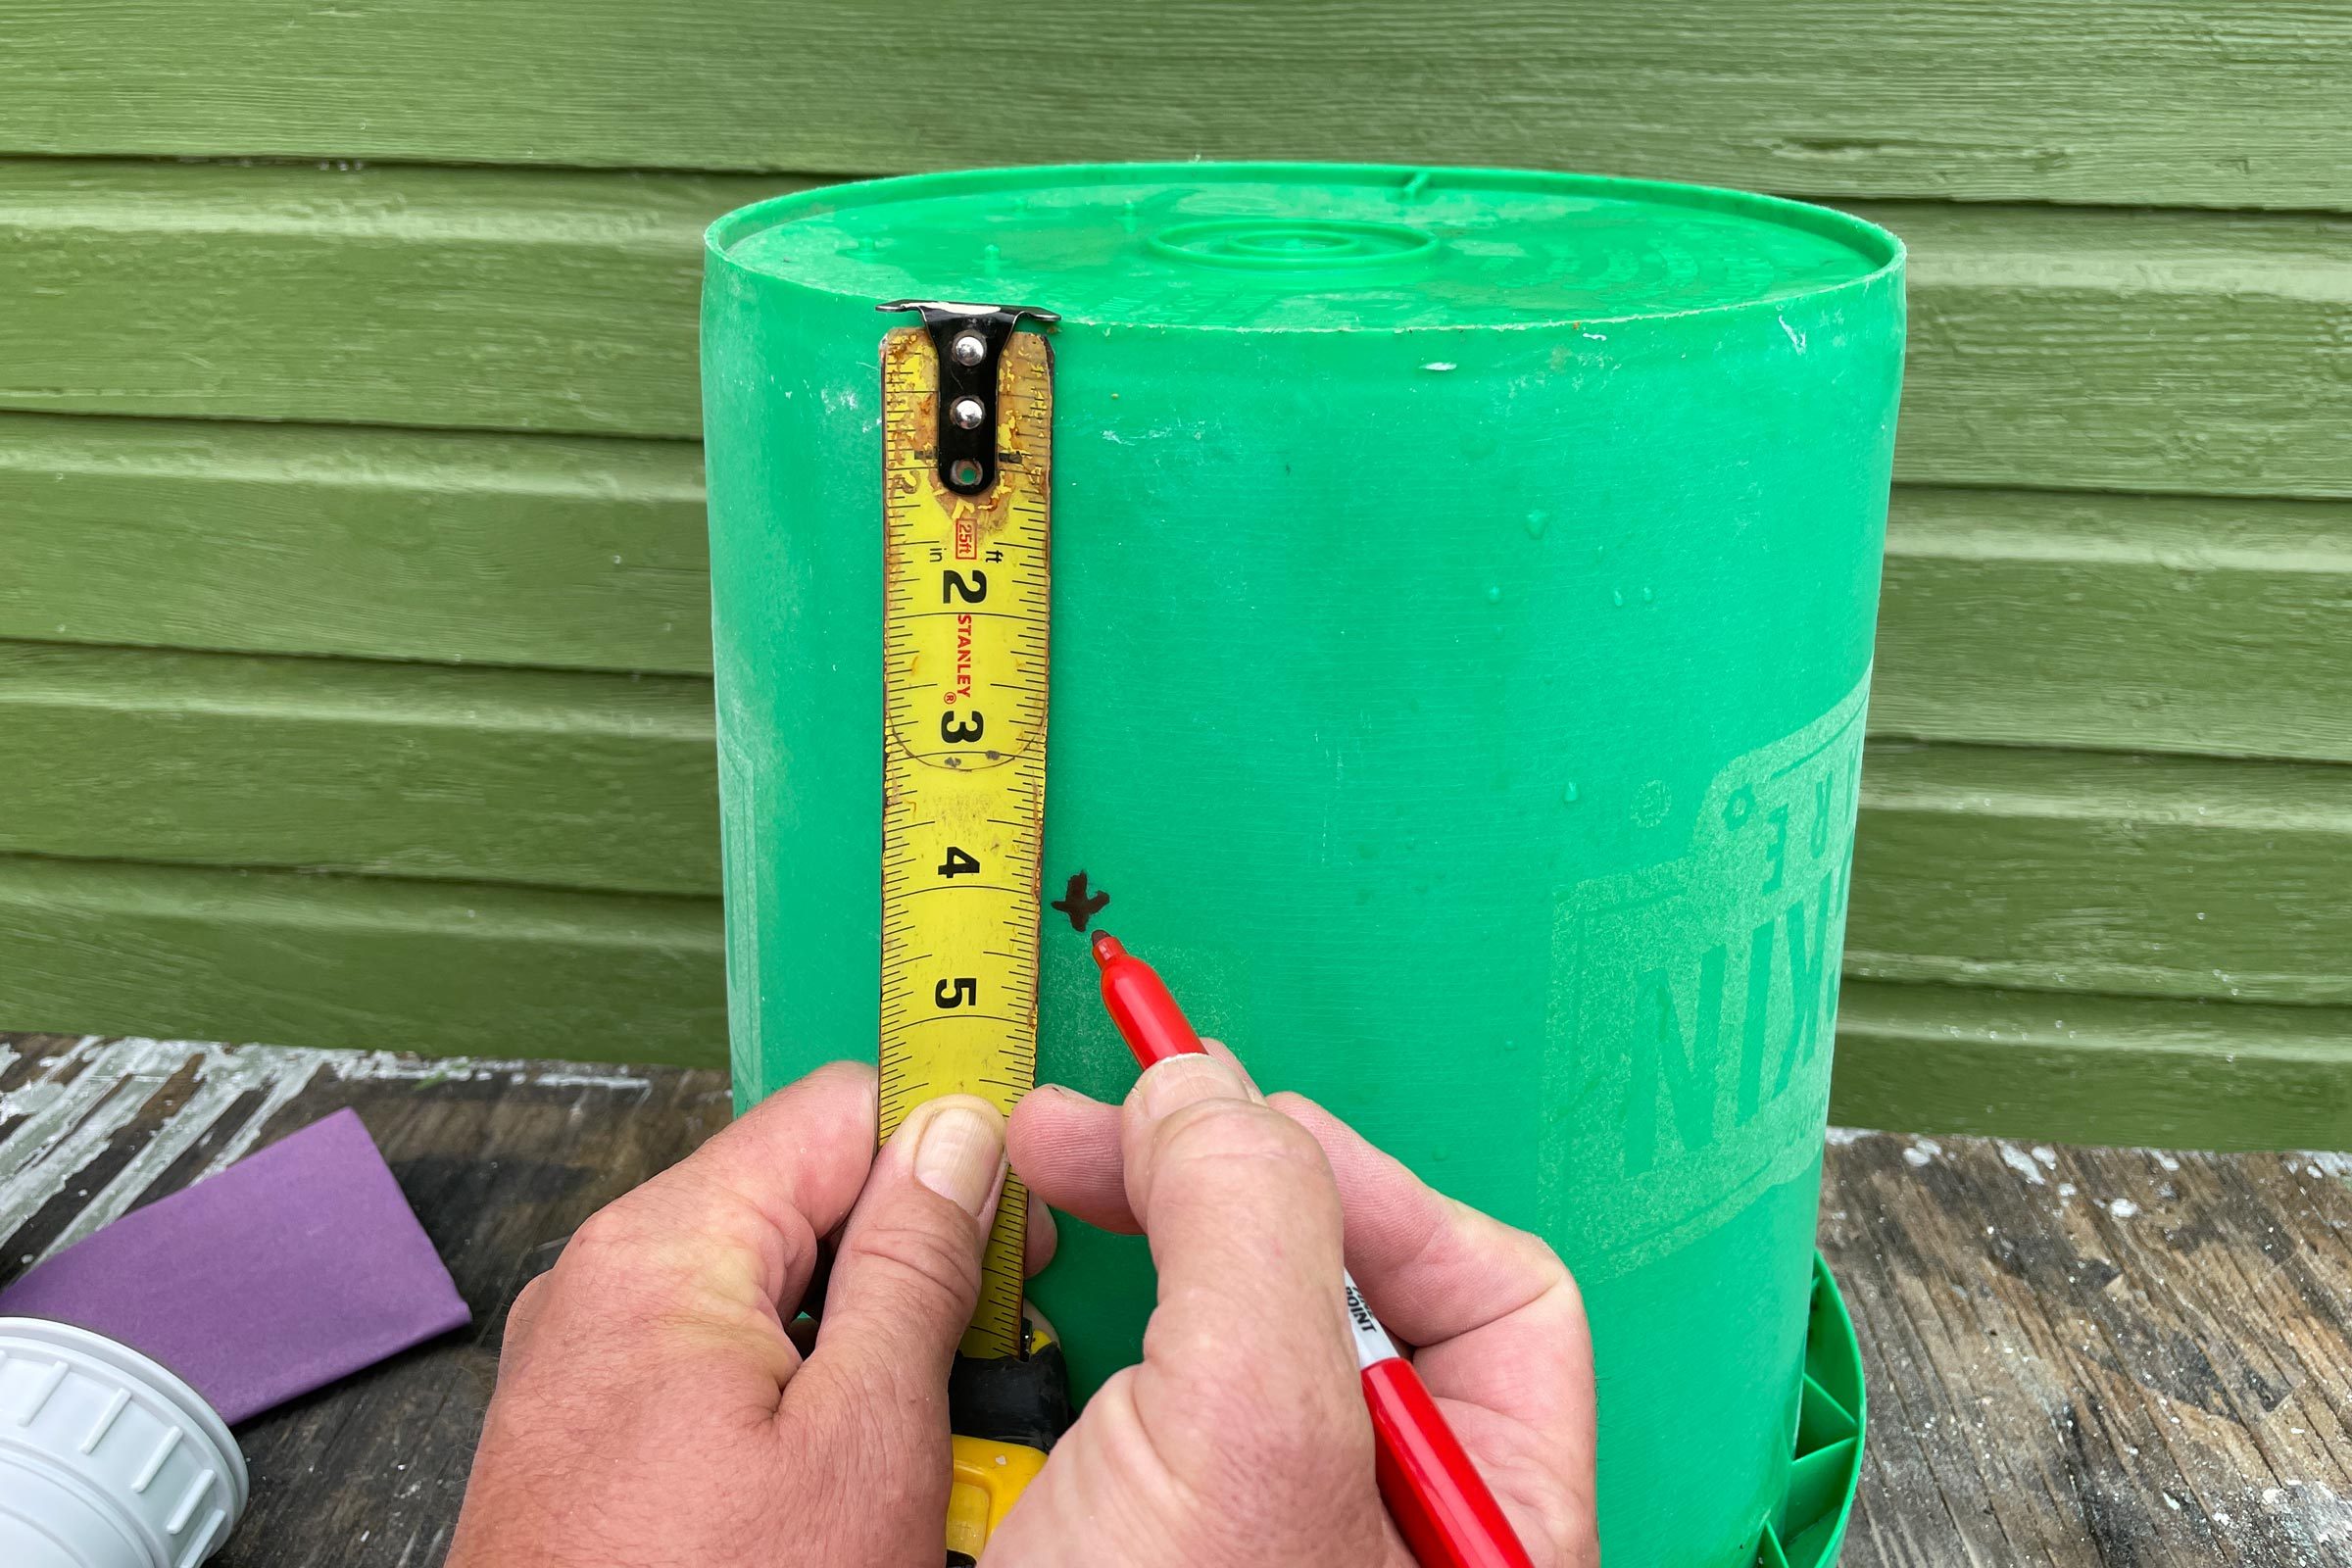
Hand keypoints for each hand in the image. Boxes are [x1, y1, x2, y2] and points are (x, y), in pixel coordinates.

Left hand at [445, 1062, 1022, 1567]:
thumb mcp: (862, 1442)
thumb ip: (915, 1265)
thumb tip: (958, 1138)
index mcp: (662, 1251)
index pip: (839, 1108)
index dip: (952, 1143)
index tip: (1025, 1209)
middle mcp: (606, 1285)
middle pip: (803, 1193)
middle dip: (911, 1253)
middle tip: (989, 1346)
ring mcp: (590, 1362)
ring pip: (773, 1284)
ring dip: (866, 1335)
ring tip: (926, 1433)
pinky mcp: (593, 1433)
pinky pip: (721, 1361)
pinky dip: (802, 1393)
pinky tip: (848, 1474)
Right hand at [999, 1047, 1597, 1567]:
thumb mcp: (1246, 1430)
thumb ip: (1251, 1227)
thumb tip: (1199, 1096)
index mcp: (1489, 1505)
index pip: (1494, 1285)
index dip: (1360, 1180)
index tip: (1228, 1131)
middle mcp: (1392, 1515)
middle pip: (1345, 1282)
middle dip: (1215, 1182)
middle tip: (1098, 1131)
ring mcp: (1270, 1527)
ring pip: (1228, 1329)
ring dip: (1141, 1234)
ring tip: (1049, 1176)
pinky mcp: (1157, 1541)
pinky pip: (1141, 1394)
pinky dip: (1084, 1325)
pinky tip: (1023, 1297)